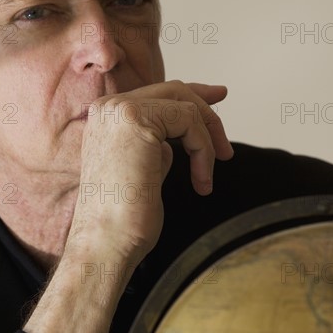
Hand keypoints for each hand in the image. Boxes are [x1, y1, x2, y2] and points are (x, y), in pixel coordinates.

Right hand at [23, 80, 232, 332]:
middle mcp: (108, 107)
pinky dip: (203, 151)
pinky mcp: (137, 120)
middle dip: (207, 114)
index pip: (157, 92)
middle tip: (225, 149)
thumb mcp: (145, 166)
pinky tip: (200, 182)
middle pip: (174, 90)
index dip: (192, 94)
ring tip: (205, 177)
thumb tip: (186, 126)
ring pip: (185, 105)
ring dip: (206, 142)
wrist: (106, 242)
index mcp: (106, 117)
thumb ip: (159, 140)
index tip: (218, 98)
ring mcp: (120, 110)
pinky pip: (189, 121)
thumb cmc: (124, 217)